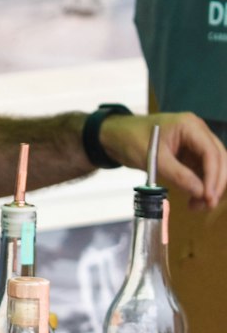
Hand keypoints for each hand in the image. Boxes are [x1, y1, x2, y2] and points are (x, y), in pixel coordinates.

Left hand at [99, 112, 226, 210]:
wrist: (116, 136)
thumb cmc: (131, 140)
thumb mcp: (153, 159)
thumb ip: (178, 175)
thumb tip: (201, 192)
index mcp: (189, 126)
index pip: (212, 152)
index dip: (214, 176)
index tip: (208, 197)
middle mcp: (197, 132)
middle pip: (219, 159)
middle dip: (216, 183)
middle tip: (206, 204)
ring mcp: (195, 143)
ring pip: (214, 167)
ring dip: (209, 187)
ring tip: (196, 206)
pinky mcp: (190, 154)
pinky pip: (203, 171)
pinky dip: (200, 186)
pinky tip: (193, 200)